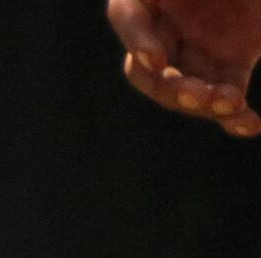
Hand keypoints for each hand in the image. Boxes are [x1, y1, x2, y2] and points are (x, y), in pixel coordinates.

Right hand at [109, 0, 260, 135]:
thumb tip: (164, 50)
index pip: (128, 14)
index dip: (136, 38)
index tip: (157, 59)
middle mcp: (169, 25)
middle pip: (149, 68)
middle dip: (171, 86)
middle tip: (197, 93)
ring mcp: (198, 48)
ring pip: (185, 88)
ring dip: (204, 103)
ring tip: (231, 104)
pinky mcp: (230, 65)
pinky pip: (226, 95)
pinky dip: (234, 116)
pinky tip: (249, 125)